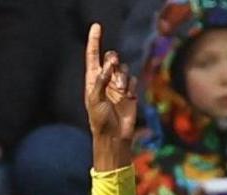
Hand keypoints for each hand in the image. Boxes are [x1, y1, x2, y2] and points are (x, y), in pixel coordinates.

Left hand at [84, 23, 136, 169]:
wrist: (114, 135)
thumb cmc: (99, 120)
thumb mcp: (95, 100)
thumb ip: (100, 81)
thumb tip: (108, 66)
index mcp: (92, 81)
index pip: (92, 57)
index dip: (94, 41)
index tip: (96, 26)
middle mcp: (105, 81)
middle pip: (111, 59)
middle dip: (113, 60)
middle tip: (113, 64)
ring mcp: (118, 85)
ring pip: (124, 68)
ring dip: (123, 78)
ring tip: (120, 92)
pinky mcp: (130, 92)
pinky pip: (134, 80)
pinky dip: (131, 87)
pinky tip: (128, 98)